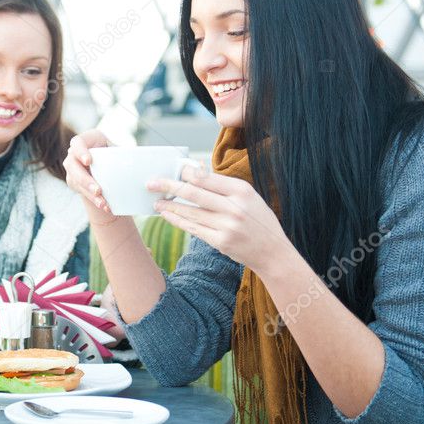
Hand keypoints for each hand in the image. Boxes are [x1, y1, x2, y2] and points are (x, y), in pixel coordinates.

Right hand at [62, 130, 118, 224]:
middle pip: (72, 164)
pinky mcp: (74, 181)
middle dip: (85, 179)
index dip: (80, 151)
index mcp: (89, 140)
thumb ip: (125, 154)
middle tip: (98, 190)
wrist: (112, 172)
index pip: (78, 142)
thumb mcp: (121, 152)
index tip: (88, 161)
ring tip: (103, 203)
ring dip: (89, 193)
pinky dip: (93, 200)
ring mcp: (73, 168)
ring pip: (75, 180)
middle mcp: (76, 153)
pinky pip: (81, 191)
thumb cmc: (119, 157)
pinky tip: (105, 206)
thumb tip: (137, 159)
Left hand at [147, 166, 293, 273]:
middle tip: (150, 183)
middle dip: (168, 186)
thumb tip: (196, 171)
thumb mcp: (248, 196)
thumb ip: (224, 185)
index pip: (206, 178)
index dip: (184, 173)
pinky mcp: (220, 242)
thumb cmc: (258, 220)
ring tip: (156, 201)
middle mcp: (234, 207)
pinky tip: (166, 215)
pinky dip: (177, 221)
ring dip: (169, 206)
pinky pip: (193, 228)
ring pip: (189, 212)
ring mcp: (227, 226)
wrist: (273, 252)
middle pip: (193, 193)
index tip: (171, 171)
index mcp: (241, 191)